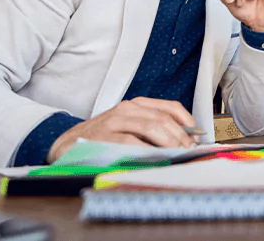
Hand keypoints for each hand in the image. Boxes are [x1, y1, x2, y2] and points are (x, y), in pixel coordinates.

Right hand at [46, 97, 196, 163]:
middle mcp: (127, 109)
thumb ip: (152, 130)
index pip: (170, 107)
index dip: (188, 122)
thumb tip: (184, 141)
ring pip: (151, 128)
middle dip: (181, 137)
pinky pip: (132, 143)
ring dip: (169, 143)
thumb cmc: (103, 138)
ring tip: (178, 155)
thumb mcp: (129, 127)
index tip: (198, 136)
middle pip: (163, 119)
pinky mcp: (104, 136)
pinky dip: (148, 151)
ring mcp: (114, 121)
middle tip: (189, 151)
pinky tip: (156, 159)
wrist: (65, 145)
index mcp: (136, 105)